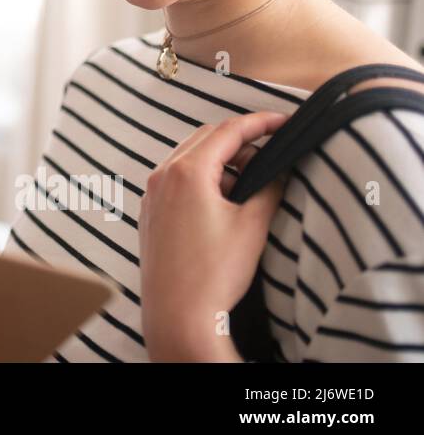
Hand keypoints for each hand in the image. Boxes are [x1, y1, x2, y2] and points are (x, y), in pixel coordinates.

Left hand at [140, 110, 290, 361]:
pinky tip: (224, 196)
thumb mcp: (252, 225)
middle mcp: (162, 176)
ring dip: (220, 158)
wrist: (177, 314)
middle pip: (205, 138)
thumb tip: (279, 170)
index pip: (227, 131)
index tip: (284, 120)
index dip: (260, 122)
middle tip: (272, 145)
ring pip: (189, 158)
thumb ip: (268, 188)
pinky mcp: (150, 212)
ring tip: (252, 176)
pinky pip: (177, 179)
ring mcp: (151, 194)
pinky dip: (202, 177)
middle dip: (240, 138)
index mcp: (186, 172)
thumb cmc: (213, 272)